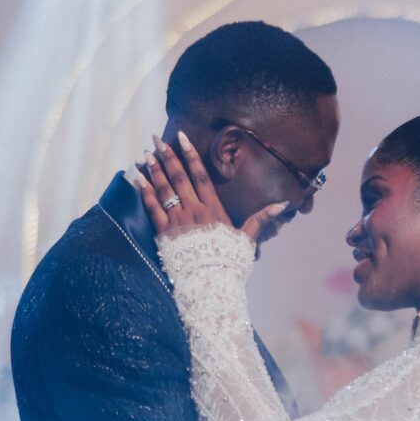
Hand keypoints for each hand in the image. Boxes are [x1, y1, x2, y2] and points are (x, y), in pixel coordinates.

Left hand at [131, 132, 287, 248]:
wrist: (211, 283)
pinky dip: (144, 192)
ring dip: (154, 170)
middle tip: (157, 139)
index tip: (181, 137)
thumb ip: (261, 218)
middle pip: (179, 177)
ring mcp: (178, 221)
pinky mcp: (164, 233)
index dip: (190, 155)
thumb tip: (282, 204)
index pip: (200, 175)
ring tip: (146, 154)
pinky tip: (137, 178)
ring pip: (164, 189)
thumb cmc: (230, 262)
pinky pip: (152, 207)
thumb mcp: (248, 239)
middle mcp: (194, 210)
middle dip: (168, 156)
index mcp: (213, 209)